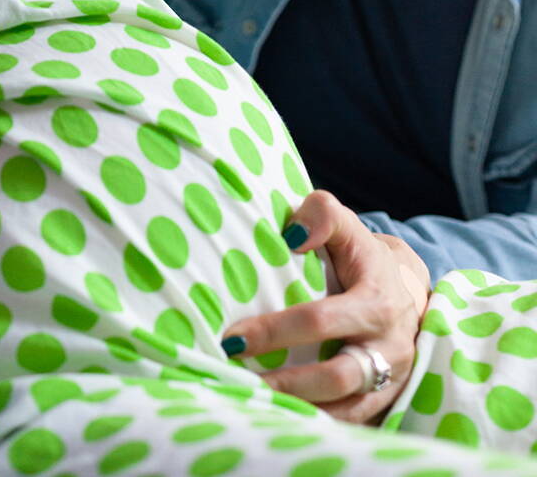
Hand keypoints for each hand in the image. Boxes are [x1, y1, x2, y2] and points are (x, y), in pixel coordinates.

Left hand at [221, 189, 428, 423]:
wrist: (407, 291)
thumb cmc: (362, 256)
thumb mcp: (348, 226)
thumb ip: (322, 214)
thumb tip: (292, 234)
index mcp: (376, 302)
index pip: (320, 321)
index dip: (275, 331)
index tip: (233, 338)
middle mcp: (387, 346)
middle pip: (336, 376)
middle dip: (286, 383)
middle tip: (240, 379)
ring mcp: (388, 379)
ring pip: (347, 409)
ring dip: (301, 411)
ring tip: (255, 406)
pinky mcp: (385, 400)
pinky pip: (353, 421)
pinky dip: (320, 426)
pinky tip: (283, 420)